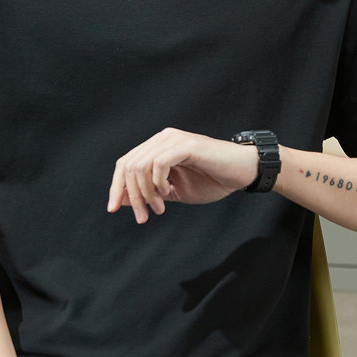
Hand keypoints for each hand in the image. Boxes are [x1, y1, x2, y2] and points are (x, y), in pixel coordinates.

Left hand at [107, 127, 258, 223]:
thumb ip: (149, 193)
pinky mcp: (186, 145)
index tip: (113, 209)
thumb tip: (121, 200)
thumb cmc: (212, 181)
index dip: (116, 186)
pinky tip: (168, 194)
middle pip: (128, 166)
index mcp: (157, 147)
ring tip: (158, 209)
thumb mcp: (173, 192)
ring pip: (140, 165)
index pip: (125, 164)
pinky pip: (159, 163)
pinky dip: (158, 183)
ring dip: (145, 193)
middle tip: (143, 217)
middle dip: (131, 195)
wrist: (242, 173)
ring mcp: (173, 140)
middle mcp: (162, 139)